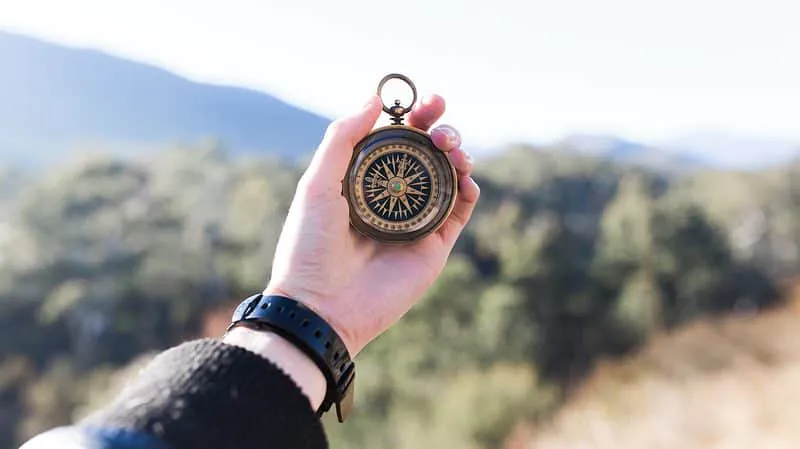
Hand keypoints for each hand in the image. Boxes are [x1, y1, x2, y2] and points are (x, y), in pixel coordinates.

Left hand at [264, 94, 478, 355]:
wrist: (322, 306)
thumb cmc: (310, 246)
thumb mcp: (318, 184)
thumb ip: (343, 138)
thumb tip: (374, 98)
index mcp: (363, 180)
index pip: (396, 139)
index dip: (414, 116)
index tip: (425, 101)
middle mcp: (391, 197)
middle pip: (427, 153)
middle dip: (440, 129)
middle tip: (440, 122)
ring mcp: (415, 221)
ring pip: (448, 177)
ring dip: (457, 154)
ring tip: (451, 147)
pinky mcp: (434, 245)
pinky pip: (460, 210)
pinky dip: (468, 188)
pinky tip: (464, 175)